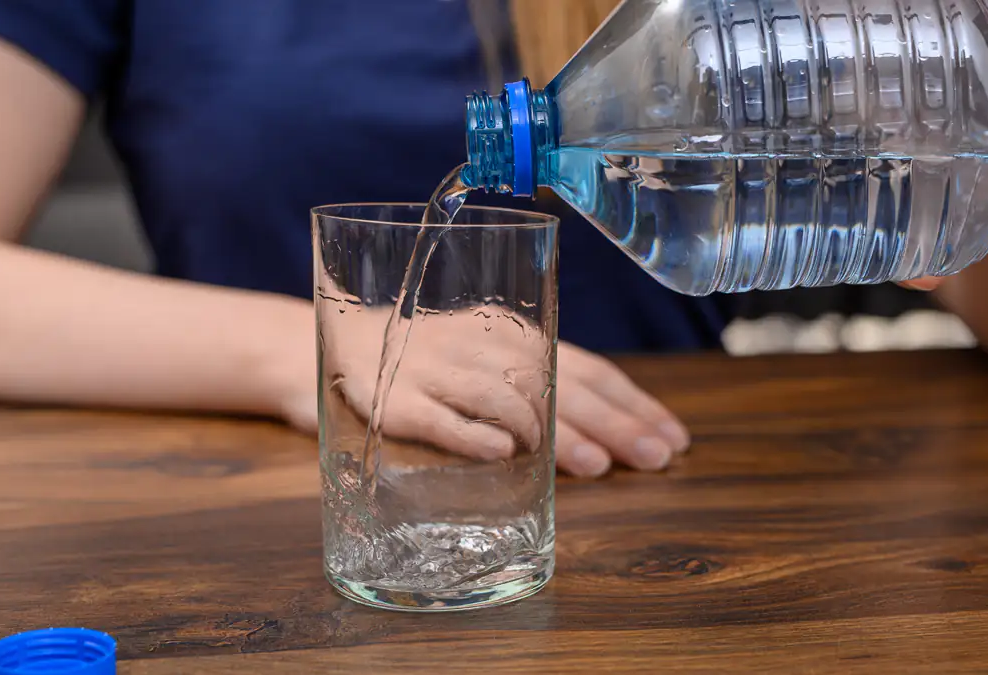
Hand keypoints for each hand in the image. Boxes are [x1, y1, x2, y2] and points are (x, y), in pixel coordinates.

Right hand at [296, 304, 687, 477]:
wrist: (316, 337)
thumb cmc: (415, 354)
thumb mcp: (477, 355)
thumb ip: (528, 380)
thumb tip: (603, 427)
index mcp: (509, 332)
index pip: (586, 367)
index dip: (632, 402)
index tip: (670, 437)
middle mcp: (478, 347)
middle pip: (560, 385)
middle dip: (613, 424)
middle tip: (654, 457)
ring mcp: (433, 372)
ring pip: (506, 400)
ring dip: (555, 434)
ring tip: (596, 465)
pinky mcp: (390, 400)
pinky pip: (436, 419)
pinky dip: (471, 435)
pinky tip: (506, 454)